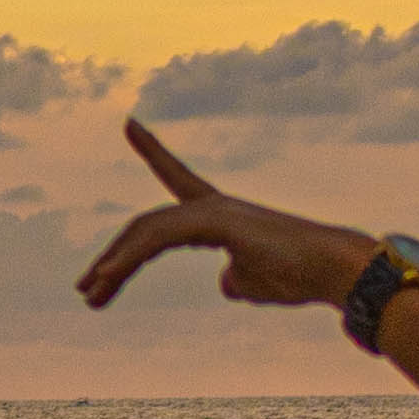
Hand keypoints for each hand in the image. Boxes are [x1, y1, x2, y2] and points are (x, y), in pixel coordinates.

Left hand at [74, 119, 380, 312]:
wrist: (333, 273)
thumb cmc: (300, 276)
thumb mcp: (255, 282)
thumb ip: (237, 278)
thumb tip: (225, 282)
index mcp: (218, 214)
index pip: (176, 178)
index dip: (153, 150)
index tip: (129, 122)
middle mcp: (213, 205)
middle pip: (147, 225)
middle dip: (113, 256)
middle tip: (85, 290)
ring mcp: (214, 210)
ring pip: (147, 232)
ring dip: (113, 266)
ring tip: (89, 296)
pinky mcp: (216, 222)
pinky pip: (160, 237)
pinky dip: (130, 257)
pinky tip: (108, 278)